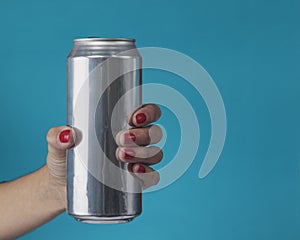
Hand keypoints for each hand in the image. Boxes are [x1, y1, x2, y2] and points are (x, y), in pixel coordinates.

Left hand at [45, 104, 162, 206]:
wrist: (60, 186)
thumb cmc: (64, 157)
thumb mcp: (57, 143)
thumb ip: (56, 135)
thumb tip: (67, 134)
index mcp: (121, 124)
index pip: (147, 113)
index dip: (149, 112)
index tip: (133, 117)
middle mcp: (134, 141)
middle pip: (154, 133)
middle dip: (141, 134)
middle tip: (121, 138)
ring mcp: (136, 161)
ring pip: (155, 153)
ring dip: (144, 153)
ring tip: (121, 156)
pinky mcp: (134, 180)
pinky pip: (151, 176)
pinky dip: (148, 174)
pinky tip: (135, 172)